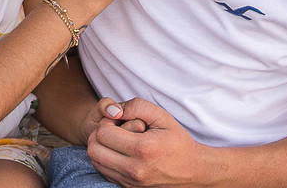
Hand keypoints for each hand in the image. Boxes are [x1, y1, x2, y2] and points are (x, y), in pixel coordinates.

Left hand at [87, 98, 206, 187]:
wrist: (192, 170)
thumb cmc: (177, 141)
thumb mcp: (162, 116)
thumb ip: (137, 106)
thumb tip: (114, 109)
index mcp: (143, 148)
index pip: (103, 133)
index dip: (106, 122)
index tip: (117, 120)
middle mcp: (134, 169)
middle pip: (94, 149)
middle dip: (99, 134)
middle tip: (112, 129)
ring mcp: (130, 181)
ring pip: (96, 162)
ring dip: (101, 148)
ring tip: (115, 141)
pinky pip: (104, 172)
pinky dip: (106, 160)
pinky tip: (119, 152)